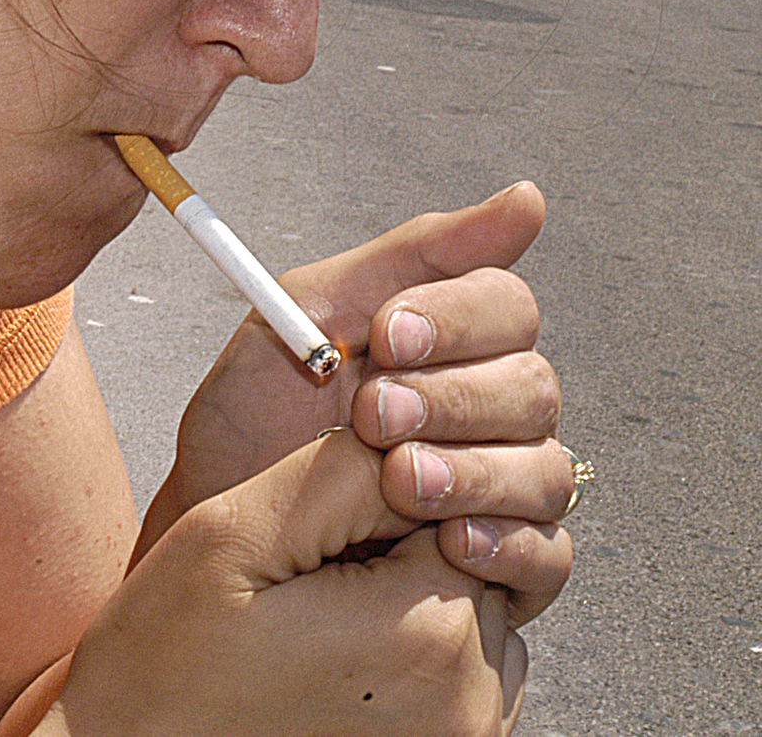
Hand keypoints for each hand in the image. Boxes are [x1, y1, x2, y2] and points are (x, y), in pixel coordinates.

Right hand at [56, 431, 566, 735]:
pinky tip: (339, 662)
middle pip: (472, 562)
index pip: (458, 503)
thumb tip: (412, 443)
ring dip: (411, 601)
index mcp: (425, 637)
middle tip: (311, 579)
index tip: (324, 525)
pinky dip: (414, 656)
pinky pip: (461, 676)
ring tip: (320, 624)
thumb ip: (341, 471)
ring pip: (475, 616)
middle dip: (403, 548)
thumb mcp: (235, 531)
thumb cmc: (167, 661)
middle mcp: (464, 706)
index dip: (389, 492)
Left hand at [137, 182, 568, 578]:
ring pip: (543, 469)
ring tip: (398, 479)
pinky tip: (449, 540)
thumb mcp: (314, 308)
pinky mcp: (502, 564)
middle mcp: (489, 409)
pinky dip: (504, 544)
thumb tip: (529, 198)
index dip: (456, 318)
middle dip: (450, 399)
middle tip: (372, 415)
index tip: (385, 335)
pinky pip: (547, 556)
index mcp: (454, 341)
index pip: (508, 307)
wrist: (214, 513)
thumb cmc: (260, 410)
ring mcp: (500, 487)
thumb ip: (417, 251)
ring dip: (472, 471)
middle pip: (533, 386)